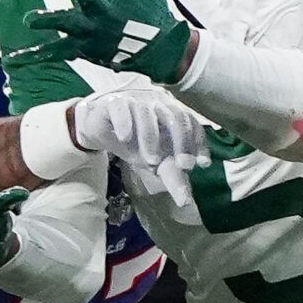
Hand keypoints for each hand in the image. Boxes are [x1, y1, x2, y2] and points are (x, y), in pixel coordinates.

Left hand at [11, 0, 194, 83]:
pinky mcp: (84, 46)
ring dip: (50, 20)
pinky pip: (57, 51)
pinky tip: (16, 56)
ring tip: (29, 19)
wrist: (158, 49)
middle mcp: (103, 7)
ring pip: (69, 23)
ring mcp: (92, 29)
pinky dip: (37, 54)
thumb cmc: (150, 7)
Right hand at [69, 87, 211, 204]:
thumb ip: (171, 175)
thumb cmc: (133, 143)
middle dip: (180, 142)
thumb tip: (185, 200)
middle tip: (180, 166)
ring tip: (150, 161)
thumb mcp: (154, 161)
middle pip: (175, 116)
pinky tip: (125, 138)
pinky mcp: (114, 102)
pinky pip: (121, 108)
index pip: (191, 124)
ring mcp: (136, 101)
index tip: (201, 164)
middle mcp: (158, 104)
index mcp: (172, 114)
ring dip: (150, 138)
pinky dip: (124, 123)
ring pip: (147, 113)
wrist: (100, 131)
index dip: (198, 143)